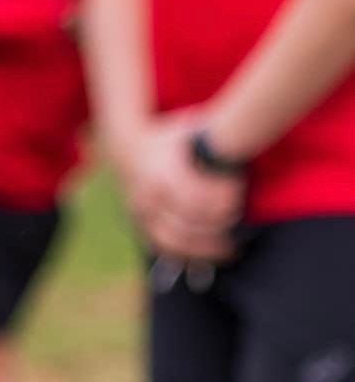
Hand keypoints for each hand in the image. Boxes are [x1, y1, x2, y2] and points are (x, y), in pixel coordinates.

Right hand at [122, 113, 243, 261]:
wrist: (128, 151)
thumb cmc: (170, 138)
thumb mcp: (190, 126)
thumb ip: (215, 132)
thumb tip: (253, 130)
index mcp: (161, 173)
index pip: (194, 196)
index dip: (219, 198)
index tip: (237, 191)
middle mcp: (149, 198)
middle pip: (187, 222)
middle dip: (216, 222)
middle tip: (237, 214)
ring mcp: (143, 217)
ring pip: (176, 241)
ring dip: (206, 246)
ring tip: (232, 246)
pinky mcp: (143, 230)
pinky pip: (167, 249)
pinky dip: (191, 255)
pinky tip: (214, 254)